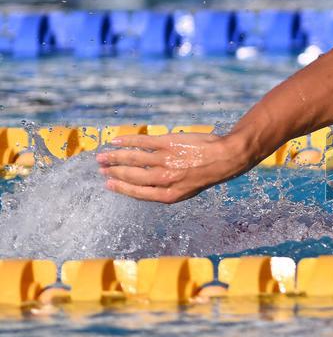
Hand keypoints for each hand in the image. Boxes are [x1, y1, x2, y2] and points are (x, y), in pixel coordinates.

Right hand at [96, 132, 250, 203]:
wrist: (226, 156)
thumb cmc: (208, 172)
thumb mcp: (188, 188)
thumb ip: (168, 188)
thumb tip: (146, 185)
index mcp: (170, 195)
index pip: (138, 193)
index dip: (121, 188)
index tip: (108, 184)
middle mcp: (165, 179)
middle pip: (132, 176)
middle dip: (114, 172)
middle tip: (101, 168)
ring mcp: (165, 161)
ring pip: (133, 159)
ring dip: (114, 157)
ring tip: (102, 157)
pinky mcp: (168, 144)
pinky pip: (142, 142)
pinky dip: (127, 141)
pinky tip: (116, 141)